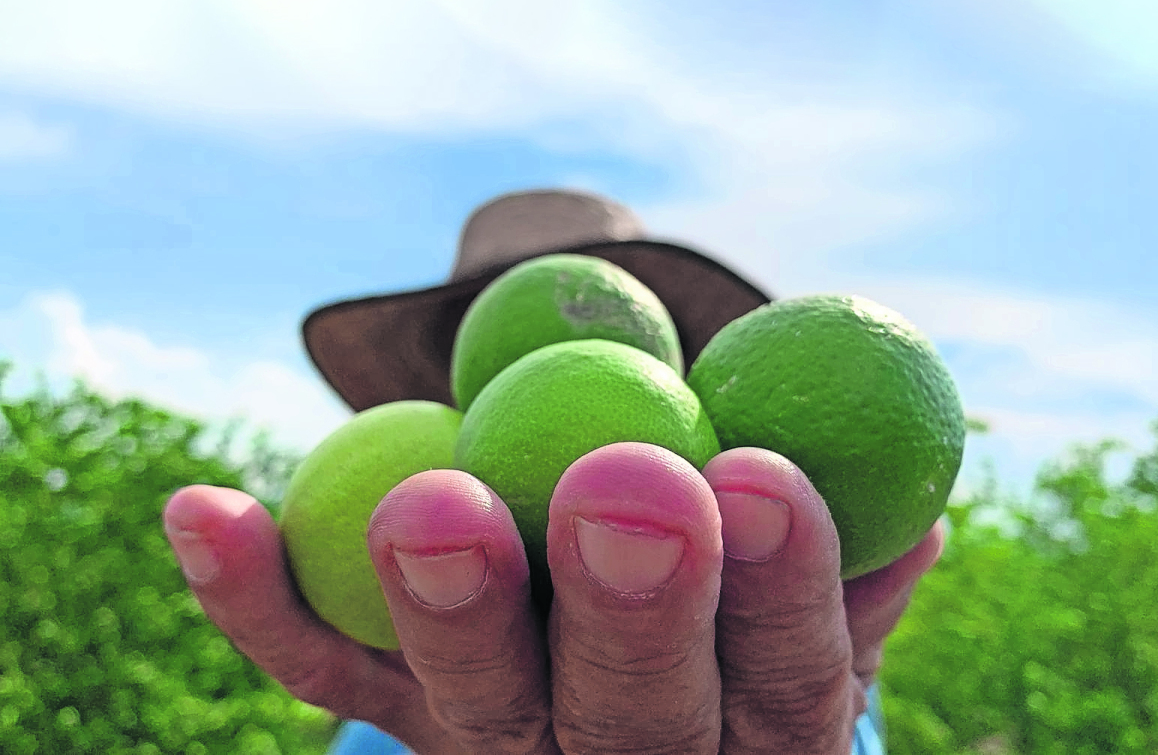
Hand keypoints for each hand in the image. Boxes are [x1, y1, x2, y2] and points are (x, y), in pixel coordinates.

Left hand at [163, 442, 942, 753]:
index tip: (764, 470)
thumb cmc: (725, 607)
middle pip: (628, 716)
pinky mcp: (389, 713)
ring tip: (430, 501)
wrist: (597, 658)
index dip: (782, 587)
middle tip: (623, 477)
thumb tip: (911, 512)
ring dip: (446, 607)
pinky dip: (256, 593)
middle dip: (628, 606)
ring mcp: (493, 747)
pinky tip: (206, 509)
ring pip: (468, 704)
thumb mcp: (801, 597)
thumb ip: (842, 562)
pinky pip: (319, 668)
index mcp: (747, 733)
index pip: (783, 680)